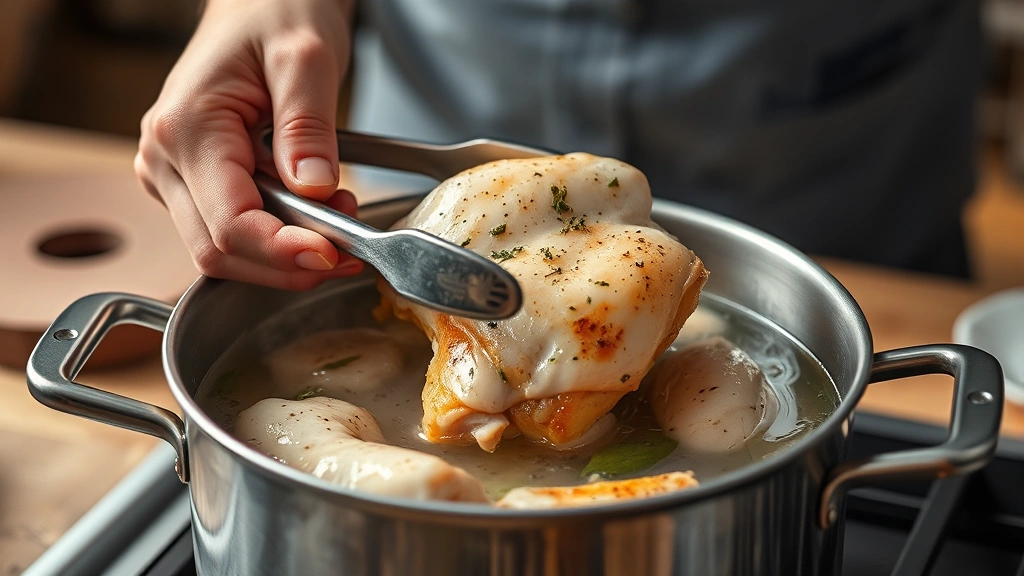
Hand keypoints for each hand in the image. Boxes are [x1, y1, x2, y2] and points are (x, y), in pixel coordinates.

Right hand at [135, 0, 362, 289]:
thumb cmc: (275, 14)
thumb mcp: (306, 57)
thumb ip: (309, 126)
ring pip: (224, 252)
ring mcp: (172, 177)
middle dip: (288, 262)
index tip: (333, 255)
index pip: (230, 224)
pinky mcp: (191, 185)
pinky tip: (314, 213)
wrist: (257, 3)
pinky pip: (231, 233)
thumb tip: (315, 190)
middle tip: (350, 245)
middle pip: (221, 252)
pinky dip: (276, 238)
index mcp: (185, 129)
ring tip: (338, 215)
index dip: (282, 251)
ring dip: (284, 253)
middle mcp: (164, 160)